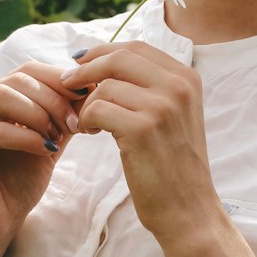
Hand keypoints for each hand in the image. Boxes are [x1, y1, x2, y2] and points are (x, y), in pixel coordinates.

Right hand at [0, 62, 81, 254]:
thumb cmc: (20, 181)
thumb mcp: (48, 137)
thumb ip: (63, 112)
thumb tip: (93, 84)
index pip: (28, 70)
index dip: (60, 80)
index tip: (88, 99)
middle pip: (19, 79)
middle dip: (55, 99)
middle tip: (77, 124)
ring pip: (4, 96)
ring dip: (40, 113)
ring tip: (58, 136)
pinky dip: (27, 136)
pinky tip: (46, 149)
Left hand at [60, 41, 218, 242]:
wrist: (188, 208)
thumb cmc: (173, 164)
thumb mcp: (173, 114)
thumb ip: (149, 86)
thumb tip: (102, 61)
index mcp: (187, 78)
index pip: (137, 48)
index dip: (103, 51)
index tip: (81, 62)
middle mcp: (179, 86)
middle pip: (119, 58)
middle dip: (86, 68)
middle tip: (67, 84)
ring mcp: (162, 106)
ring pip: (104, 86)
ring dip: (86, 104)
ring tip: (88, 124)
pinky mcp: (142, 129)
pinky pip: (97, 109)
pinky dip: (86, 120)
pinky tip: (91, 133)